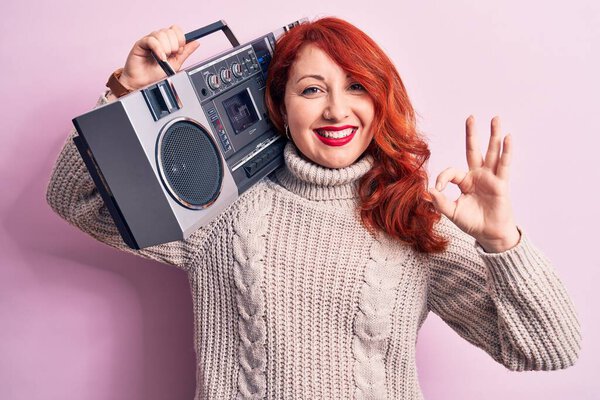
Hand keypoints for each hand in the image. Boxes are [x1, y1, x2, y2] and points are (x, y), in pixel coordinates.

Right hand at [118, 25, 200, 90]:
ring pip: (162, 34)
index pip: (177, 30)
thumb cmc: (156, 74)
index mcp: (168, 41)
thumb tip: (196, 42)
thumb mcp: (176, 64)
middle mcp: (159, 39)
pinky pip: (152, 40)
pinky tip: (160, 57)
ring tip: (163, 59)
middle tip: (170, 56)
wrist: (144, 83)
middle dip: (174, 45)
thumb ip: (185, 53)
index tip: (179, 51)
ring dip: (166, 48)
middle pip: (170, 31)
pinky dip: (158, 49)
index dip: (180, 39)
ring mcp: (150, 40)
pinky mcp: (141, 43)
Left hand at [428, 116, 520, 252]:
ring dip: (493, 135)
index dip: (443, 178)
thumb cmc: (472, 223)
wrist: (489, 234)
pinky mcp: (501, 184)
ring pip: (492, 153)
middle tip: (471, 117)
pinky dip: (506, 152)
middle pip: (474, 150)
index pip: (451, 172)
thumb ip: (440, 203)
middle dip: (472, 134)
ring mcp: (490, 178)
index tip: (437, 189)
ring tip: (495, 118)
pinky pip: (504, 165)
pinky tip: (508, 138)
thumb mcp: (452, 213)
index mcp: (464, 182)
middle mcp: (477, 176)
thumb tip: (427, 191)